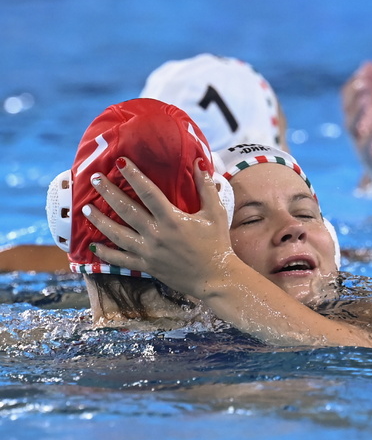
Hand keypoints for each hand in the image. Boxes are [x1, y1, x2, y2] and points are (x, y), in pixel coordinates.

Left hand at [83, 157, 232, 295]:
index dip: (133, 175)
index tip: (120, 162)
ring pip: (117, 234)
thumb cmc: (217, 243)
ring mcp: (148, 252)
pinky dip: (105, 254)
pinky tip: (93, 246)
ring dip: (99, 221)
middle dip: (108, 193)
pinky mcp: (146, 266)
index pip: (148, 192)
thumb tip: (199, 163)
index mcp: (172, 219)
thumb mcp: (215, 213)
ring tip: (86, 208)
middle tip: (94, 179)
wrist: (215, 277)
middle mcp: (155, 234)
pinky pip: (121, 260)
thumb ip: (206, 187)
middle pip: (126, 210)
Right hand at [341, 61, 371, 191]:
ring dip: (357, 111)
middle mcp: (356, 130)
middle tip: (363, 82)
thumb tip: (368, 63)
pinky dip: (371, 134)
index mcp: (357, 118)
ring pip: (351, 127)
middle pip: (347, 111)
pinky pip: (366, 146)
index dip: (354, 85)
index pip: (347, 98)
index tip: (363, 72)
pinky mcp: (369, 158)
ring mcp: (360, 144)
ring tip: (365, 97)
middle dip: (354, 96)